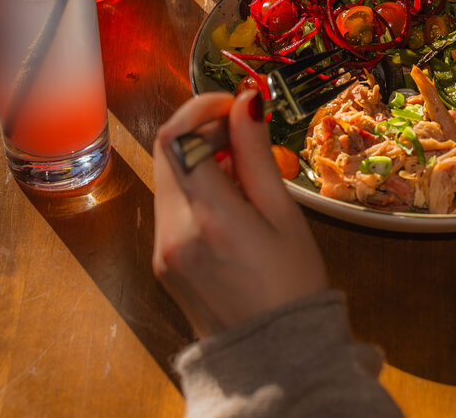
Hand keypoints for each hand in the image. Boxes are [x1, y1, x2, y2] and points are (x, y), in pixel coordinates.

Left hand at [152, 90, 327, 337]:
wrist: (274, 353)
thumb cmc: (291, 284)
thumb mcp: (283, 213)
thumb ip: (256, 154)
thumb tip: (246, 102)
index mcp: (209, 218)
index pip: (178, 138)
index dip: (202, 109)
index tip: (234, 104)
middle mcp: (173, 233)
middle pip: (166, 153)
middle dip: (202, 131)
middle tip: (244, 134)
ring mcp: (163, 249)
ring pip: (169, 178)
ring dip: (200, 159)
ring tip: (246, 172)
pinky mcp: (164, 260)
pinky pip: (173, 206)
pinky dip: (197, 188)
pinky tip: (232, 200)